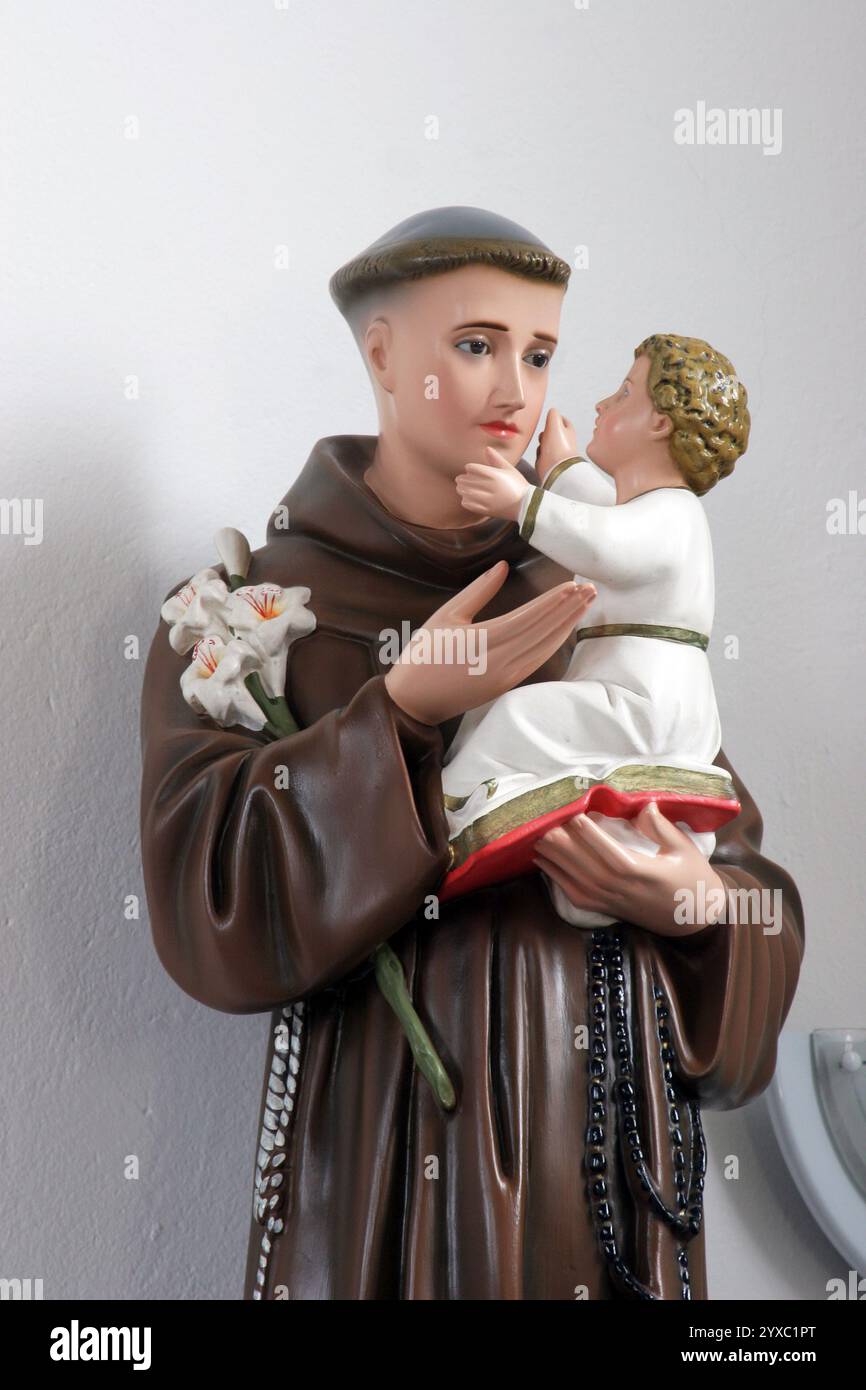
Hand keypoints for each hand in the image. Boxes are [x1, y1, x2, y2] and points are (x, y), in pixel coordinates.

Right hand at [384, 560, 595, 725]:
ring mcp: (505, 675)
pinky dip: (554, 643)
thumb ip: (478, 591)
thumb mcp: (446, 616)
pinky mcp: (506, 685)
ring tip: (585, 605)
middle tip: (591, 589)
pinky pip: (537, 661)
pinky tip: (565, 630)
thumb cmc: (423, 654)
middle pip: (543, 630)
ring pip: (545, 647)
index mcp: (483, 639)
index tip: (573, 584)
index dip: (554, 600)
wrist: (413, 701)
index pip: (529, 616)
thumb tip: (504, 566)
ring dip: (567, 625)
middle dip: (569, 609)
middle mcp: (500, 659)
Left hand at [455, 446, 529, 521]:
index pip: (472, 468)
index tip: (470, 470)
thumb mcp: (509, 469)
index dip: (469, 468)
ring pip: (465, 492)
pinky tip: (467, 498)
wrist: (527, 506)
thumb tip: (486, 448)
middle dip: (462, 479)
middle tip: (460, 479)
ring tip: (461, 488)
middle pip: (467, 480)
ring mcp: (488, 500)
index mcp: (495, 475)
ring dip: (461, 489)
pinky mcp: (486, 510)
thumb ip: (496, 459)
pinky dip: (465, 500)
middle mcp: (490, 487)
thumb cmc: (518, 485)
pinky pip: (468, 504)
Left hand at [532, 801, 727, 936]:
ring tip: (536, 835)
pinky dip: (555, 876)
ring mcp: (611, 901)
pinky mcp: (604, 908)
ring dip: (554, 857)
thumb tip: (643, 806)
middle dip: (562, 843)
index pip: (611, 854)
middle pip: (585, 867)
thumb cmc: (693, 879)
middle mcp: (622, 890)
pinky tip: (541, 860)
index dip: (591, 836)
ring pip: (575, 879)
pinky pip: (574, 893)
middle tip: (543, 821)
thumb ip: (661, 828)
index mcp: (643, 873)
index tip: (575, 814)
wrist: (695, 919)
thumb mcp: (684, 850)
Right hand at [535, 407, 578, 483]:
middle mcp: (563, 442)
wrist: (555, 468)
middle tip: (545, 433)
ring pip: (545, 443)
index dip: (556, 418)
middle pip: (552, 432)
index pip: (563, 421)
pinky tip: (541, 454)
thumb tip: (552, 411)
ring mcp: (556, 452)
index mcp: (568, 431)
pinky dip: (539, 453)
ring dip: (542, 442)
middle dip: (546, 431)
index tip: (551, 417)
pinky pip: (541, 454)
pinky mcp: (548, 461)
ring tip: (543, 444)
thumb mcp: (555, 422)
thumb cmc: (558, 447)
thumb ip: (553, 414)